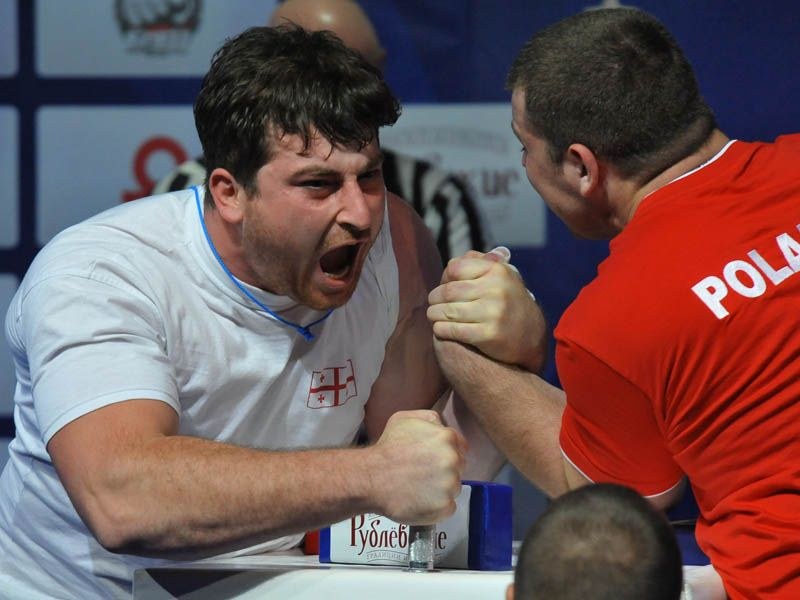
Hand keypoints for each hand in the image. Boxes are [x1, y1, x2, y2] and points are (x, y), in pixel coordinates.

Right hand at [370, 410, 465, 524]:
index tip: (434, 459)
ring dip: (441, 489)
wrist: (371, 478)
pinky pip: (448, 507)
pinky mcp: (444, 507)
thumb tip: (442, 426)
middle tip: (423, 473)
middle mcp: (453, 461)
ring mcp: (450, 485)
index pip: (461, 447)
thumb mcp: (404, 419)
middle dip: (445, 470)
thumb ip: (430, 418)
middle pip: (459, 468)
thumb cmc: (386, 448)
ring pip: (454, 488)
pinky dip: (436, 506)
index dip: (447, 452)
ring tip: (419, 487)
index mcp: (447, 438)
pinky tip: (420, 500)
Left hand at [427, 249, 546, 371]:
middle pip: (448, 291)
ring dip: (434, 314)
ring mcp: (493, 313)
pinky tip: (439, 329)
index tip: (443, 286)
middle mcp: (496, 290)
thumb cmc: (507, 301)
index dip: (444, 278)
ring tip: (433, 315)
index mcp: (497, 271)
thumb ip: (477, 265)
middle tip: (433, 303)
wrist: (530, 335)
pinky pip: (453, 330)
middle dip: (435, 298)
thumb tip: (451, 263)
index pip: (455, 268)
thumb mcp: (500, 277)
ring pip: (448, 311)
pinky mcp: (488, 335)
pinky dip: (441, 329)